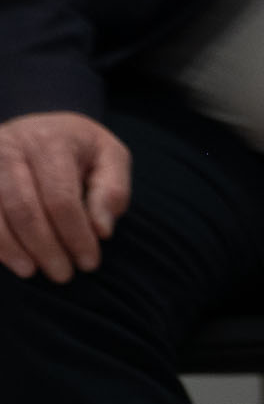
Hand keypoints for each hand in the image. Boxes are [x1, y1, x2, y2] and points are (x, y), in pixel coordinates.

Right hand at [0, 111, 130, 281]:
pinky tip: (11, 260)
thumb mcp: (109, 156)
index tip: (89, 262)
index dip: (75, 235)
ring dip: (14, 251)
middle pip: (25, 210)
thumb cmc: (79, 148)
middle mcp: (11, 149)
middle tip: (63, 275)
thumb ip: (112, 190)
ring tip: (33, 271)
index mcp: (51, 141)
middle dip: (46, 248)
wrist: (39, 128)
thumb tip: (102, 230)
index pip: (61, 198)